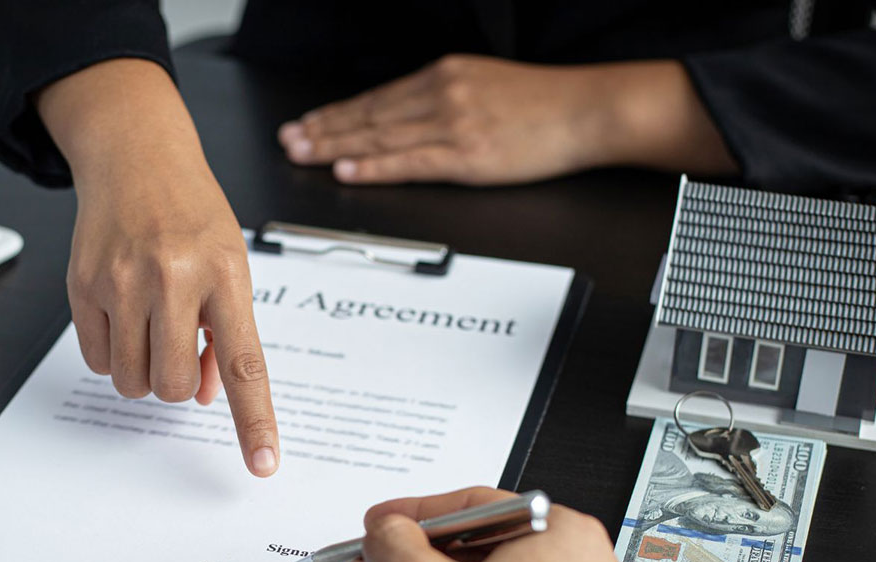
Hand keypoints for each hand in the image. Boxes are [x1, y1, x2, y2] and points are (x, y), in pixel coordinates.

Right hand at [38, 59, 279, 476]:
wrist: (135, 157)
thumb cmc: (192, 214)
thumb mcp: (230, 265)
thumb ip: (225, 332)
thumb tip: (206, 394)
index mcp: (224, 275)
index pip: (244, 364)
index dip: (254, 421)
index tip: (263, 465)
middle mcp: (173, 278)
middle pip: (172, 386)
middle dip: (176, 383)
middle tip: (179, 349)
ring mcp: (122, 283)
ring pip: (131, 382)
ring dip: (143, 373)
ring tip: (150, 328)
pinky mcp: (82, 286)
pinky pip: (98, 362)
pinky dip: (113, 354)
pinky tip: (122, 315)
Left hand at [279, 55, 735, 184]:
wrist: (586, 111)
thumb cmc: (543, 105)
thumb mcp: (484, 85)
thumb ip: (443, 99)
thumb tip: (407, 117)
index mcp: (445, 76)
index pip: (377, 98)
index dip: (337, 113)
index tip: (308, 123)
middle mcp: (441, 94)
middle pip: (369, 116)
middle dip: (323, 129)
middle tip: (289, 141)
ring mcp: (451, 124)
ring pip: (379, 138)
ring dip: (335, 148)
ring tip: (304, 156)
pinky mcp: (466, 154)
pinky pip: (407, 163)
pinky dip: (373, 168)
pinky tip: (347, 171)